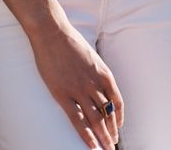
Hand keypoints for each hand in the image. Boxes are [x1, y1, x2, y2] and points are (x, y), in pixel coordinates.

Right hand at [29, 22, 123, 148]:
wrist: (52, 32)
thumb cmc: (69, 41)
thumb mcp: (91, 56)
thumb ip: (96, 72)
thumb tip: (98, 85)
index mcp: (103, 73)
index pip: (116, 101)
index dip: (119, 117)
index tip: (118, 127)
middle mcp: (94, 83)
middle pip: (107, 113)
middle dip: (111, 131)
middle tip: (113, 144)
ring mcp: (79, 89)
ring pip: (95, 119)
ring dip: (102, 136)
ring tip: (106, 148)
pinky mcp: (63, 94)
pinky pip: (77, 119)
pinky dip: (86, 134)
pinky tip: (91, 145)